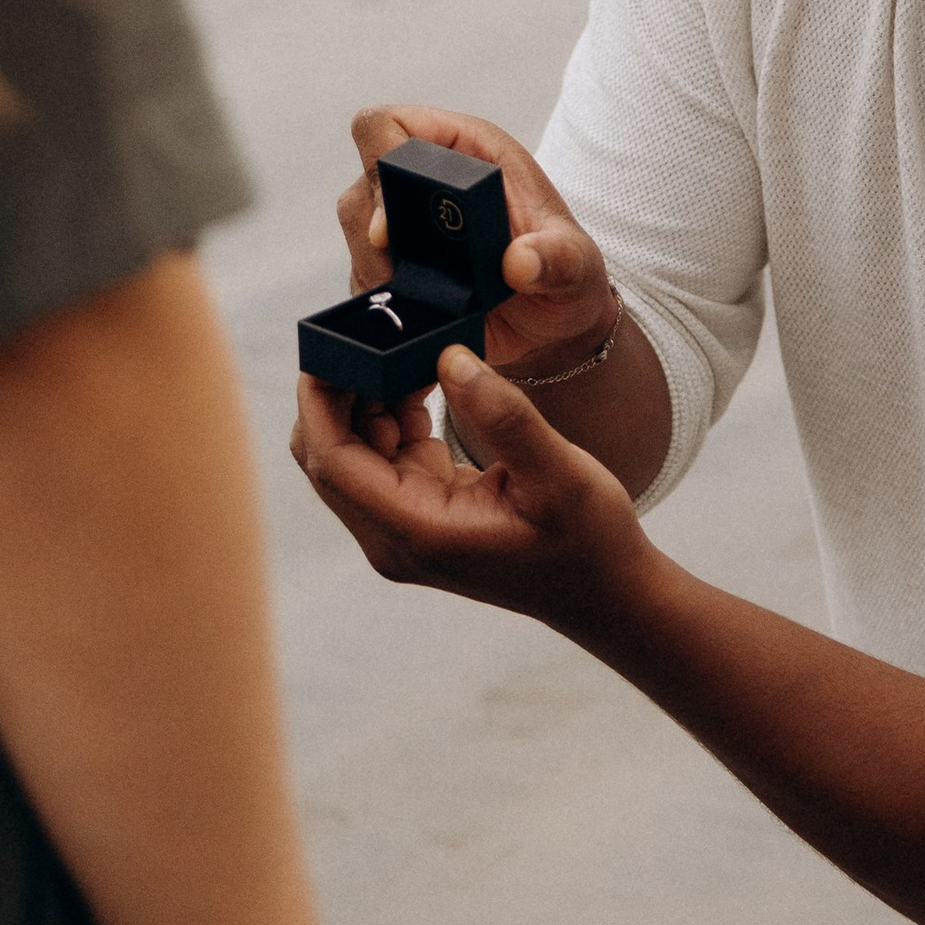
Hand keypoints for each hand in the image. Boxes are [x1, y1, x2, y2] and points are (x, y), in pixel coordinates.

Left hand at [292, 344, 648, 630]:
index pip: (331, 462)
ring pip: (349, 454)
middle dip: (337, 392)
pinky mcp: (419, 515)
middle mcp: (395, 539)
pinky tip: (424, 382)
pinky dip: (391, 415)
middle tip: (372, 332)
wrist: (605, 591)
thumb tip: (449, 356)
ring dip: (365, 400)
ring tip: (405, 348)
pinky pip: (381, 458)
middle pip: (326, 457)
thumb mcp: (560, 473)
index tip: (332, 342)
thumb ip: (504, 415)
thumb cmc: (588, 539)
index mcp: (417, 531)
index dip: (319, 400)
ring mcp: (403, 530)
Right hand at [337, 103, 617, 378]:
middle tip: (408, 279)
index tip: (391, 226)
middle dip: (373, 240)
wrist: (554, 323)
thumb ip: (557, 259)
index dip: (378, 163)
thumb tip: (519, 262)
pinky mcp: (394, 269)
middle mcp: (426, 181)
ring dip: (378, 275)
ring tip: (427, 303)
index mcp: (465, 150)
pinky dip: (381, 305)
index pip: (388, 125)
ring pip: (354, 240)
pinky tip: (420, 319)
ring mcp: (404, 226)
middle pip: (359, 189)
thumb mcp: (576, 265)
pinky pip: (361, 282)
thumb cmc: (566, 274)